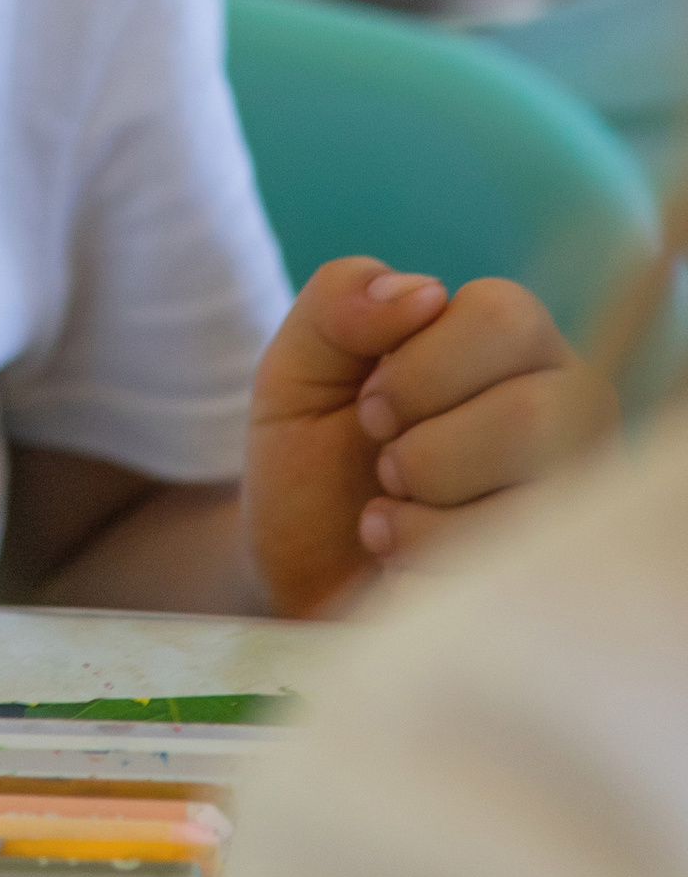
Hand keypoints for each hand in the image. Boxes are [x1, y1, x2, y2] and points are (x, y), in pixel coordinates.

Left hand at [243, 257, 616, 618]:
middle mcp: (567, 409)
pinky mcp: (566, 575)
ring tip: (389, 521)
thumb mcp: (297, 372)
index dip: (422, 367)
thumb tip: (422, 291)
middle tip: (385, 469)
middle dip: (429, 452)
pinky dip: (437, 568)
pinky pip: (525, 569)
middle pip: (538, 413)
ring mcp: (578, 494)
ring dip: (431, 514)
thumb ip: (339, 303)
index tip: (369, 408)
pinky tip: (408, 567)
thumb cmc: (314, 469)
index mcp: (509, 343)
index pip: (507, 317)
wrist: (306, 585)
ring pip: (541, 494)